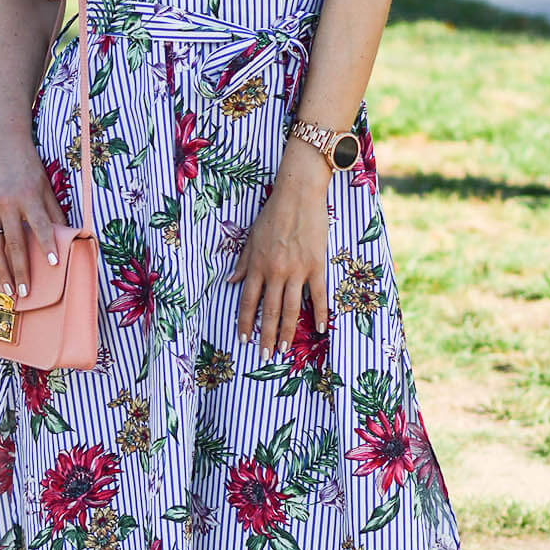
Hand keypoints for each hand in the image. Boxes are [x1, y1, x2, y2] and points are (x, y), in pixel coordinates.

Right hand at [0, 130, 65, 299]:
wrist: (1, 142)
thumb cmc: (30, 165)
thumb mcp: (46, 184)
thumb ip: (53, 211)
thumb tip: (66, 236)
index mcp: (28, 195)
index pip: (40, 225)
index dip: (47, 245)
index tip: (53, 264)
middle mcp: (7, 202)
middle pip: (14, 242)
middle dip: (20, 270)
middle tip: (25, 292)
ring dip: (0, 270)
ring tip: (7, 289)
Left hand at [231, 148, 329, 356]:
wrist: (298, 194)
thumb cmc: (273, 213)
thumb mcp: (251, 237)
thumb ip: (243, 262)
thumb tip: (231, 282)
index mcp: (257, 265)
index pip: (248, 301)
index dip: (245, 323)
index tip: (243, 340)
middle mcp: (275, 272)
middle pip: (268, 311)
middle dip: (265, 336)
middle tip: (264, 356)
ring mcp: (297, 270)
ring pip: (291, 308)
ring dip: (287, 332)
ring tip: (283, 349)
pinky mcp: (316, 265)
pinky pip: (318, 295)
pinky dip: (319, 313)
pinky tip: (318, 329)